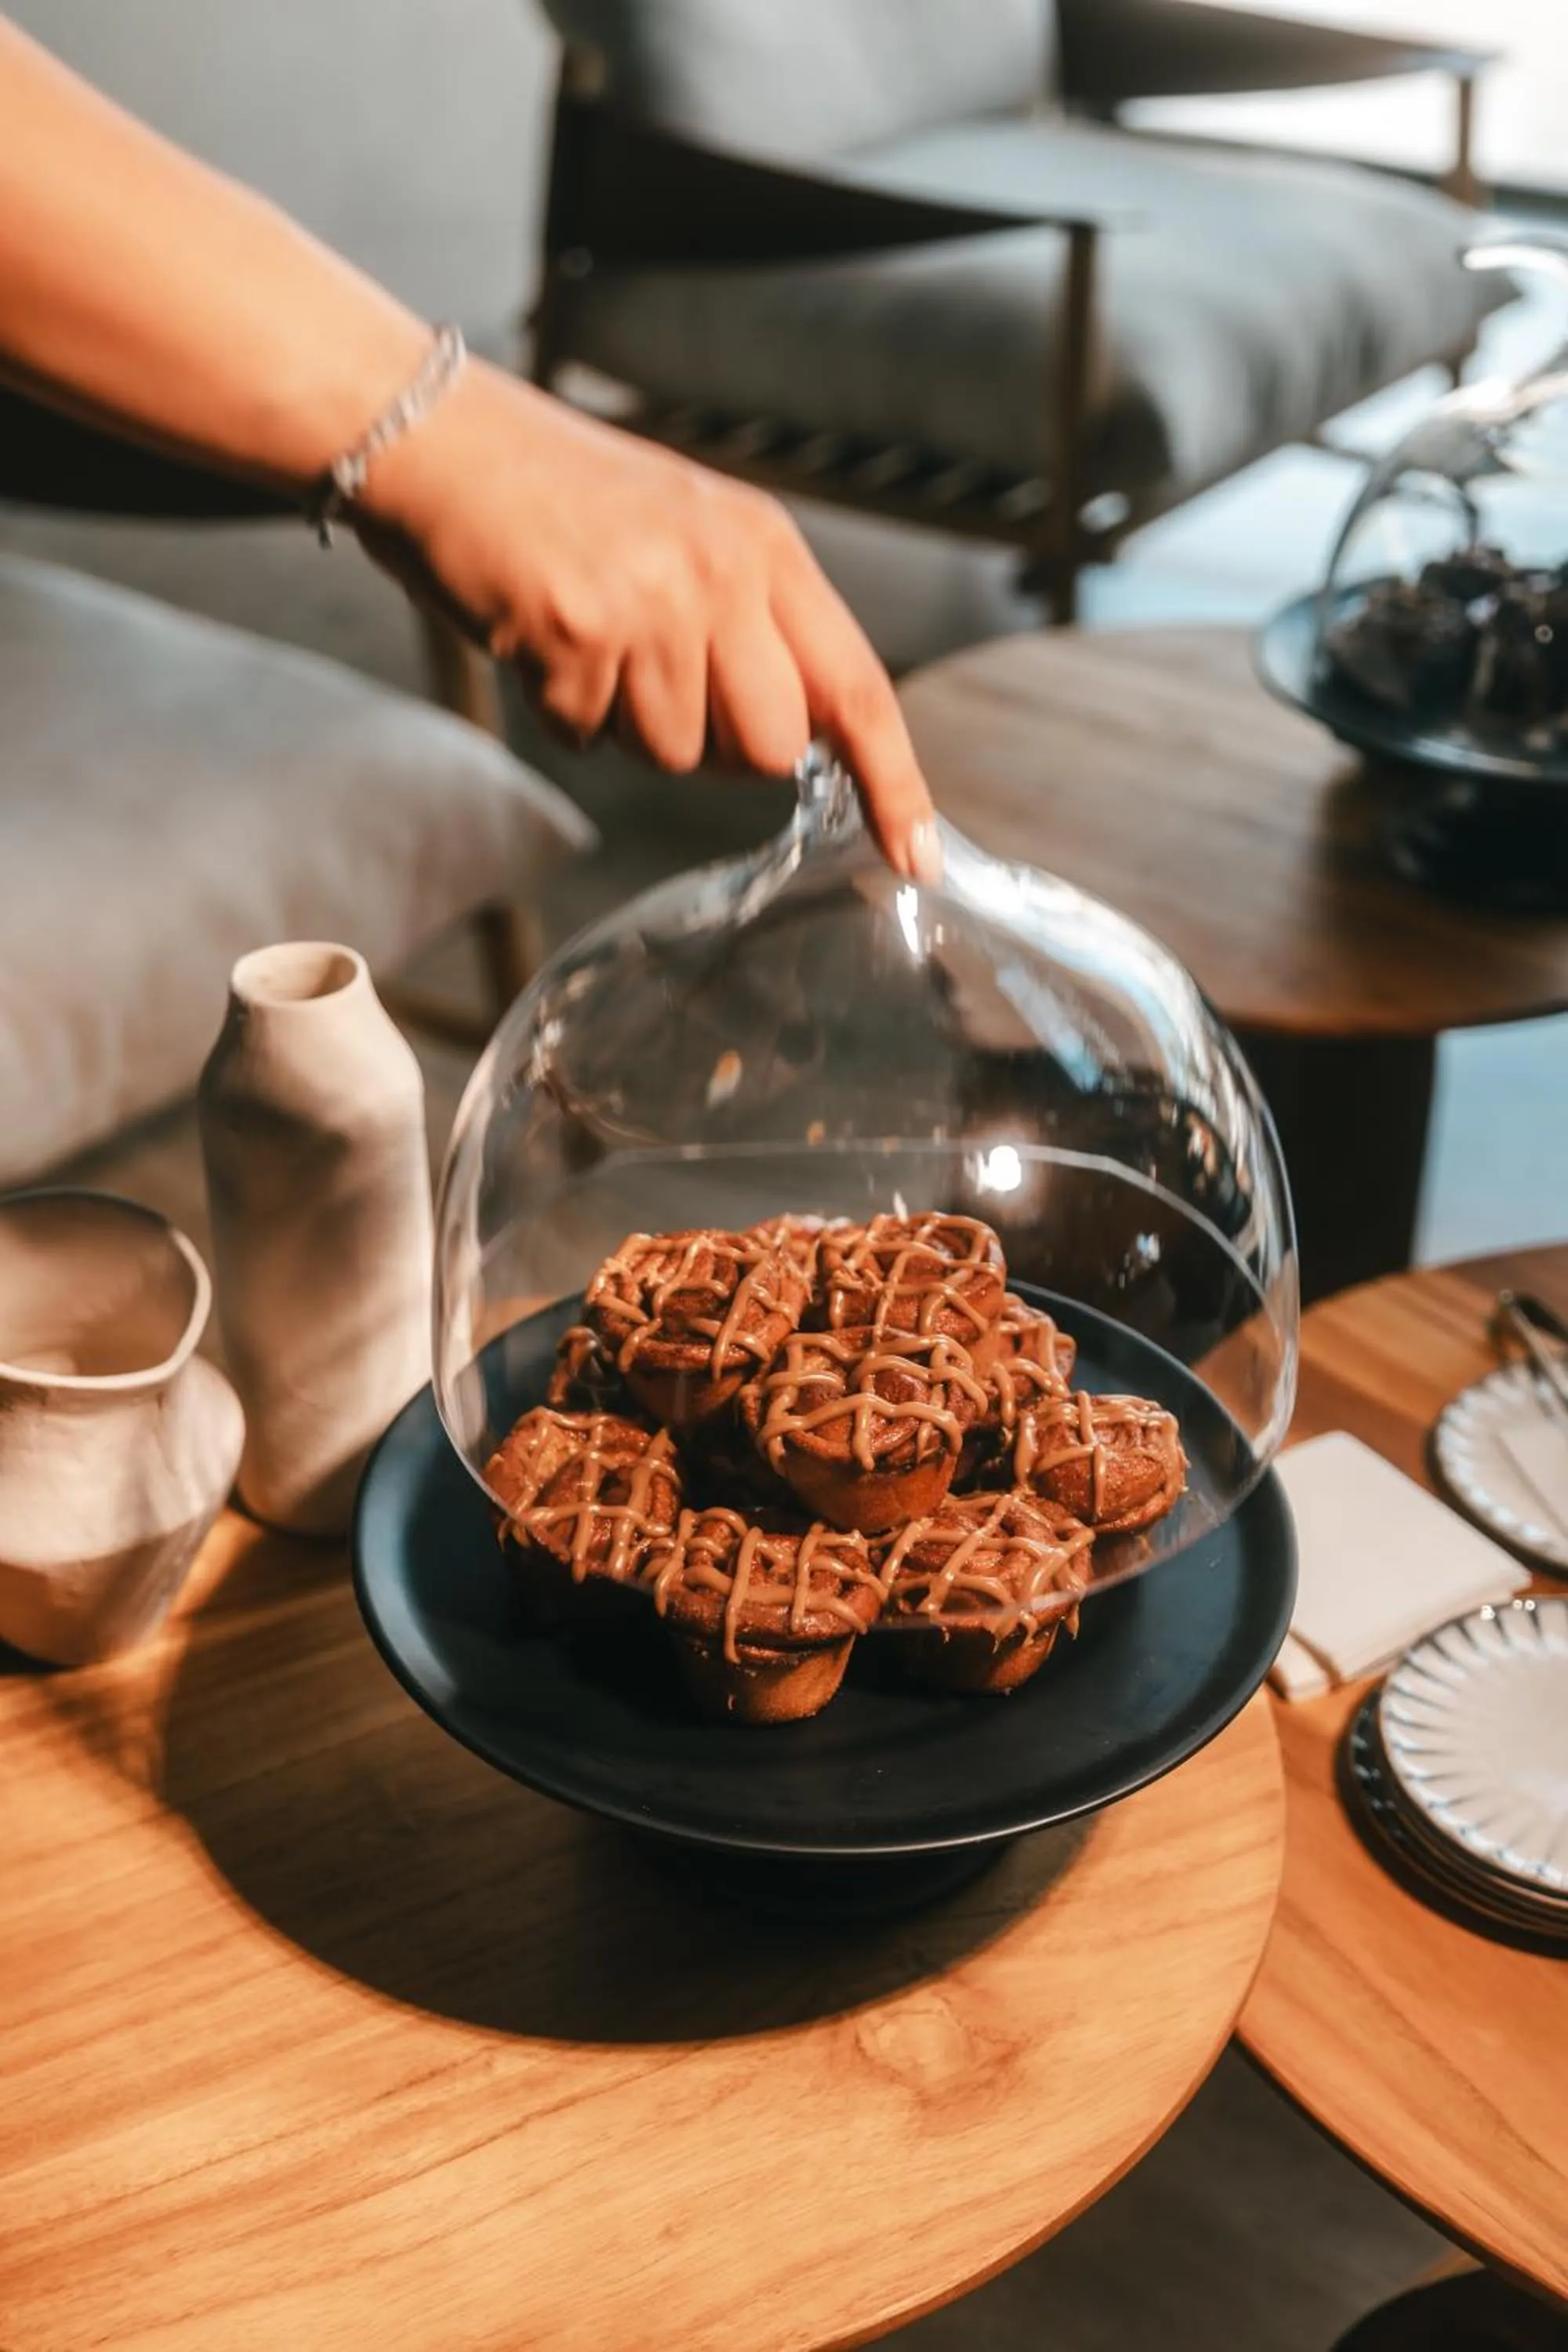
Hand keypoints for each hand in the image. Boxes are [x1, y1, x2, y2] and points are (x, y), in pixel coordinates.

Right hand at [357, 359, 940, 881]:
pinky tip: (541, 638)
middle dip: (716, 746)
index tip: (916, 855)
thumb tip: (798, 736)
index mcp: (765, 548)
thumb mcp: (691, 536)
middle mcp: (723, 573)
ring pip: (673, 754)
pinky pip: (588, 737)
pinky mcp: (577, 634)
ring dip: (624, 723)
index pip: (859, 686)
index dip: (894, 781)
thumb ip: (756, 626)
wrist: (443, 442)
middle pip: (768, 748)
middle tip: (654, 675)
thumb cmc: (563, 502)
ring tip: (588, 638)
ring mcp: (652, 604)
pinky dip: (559, 709)